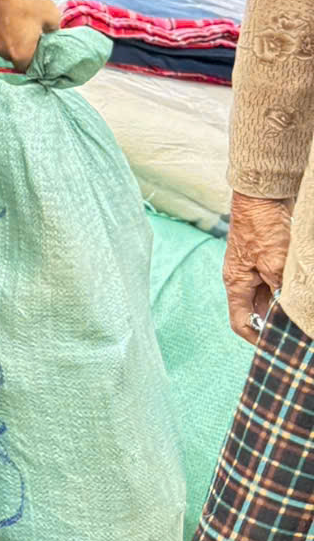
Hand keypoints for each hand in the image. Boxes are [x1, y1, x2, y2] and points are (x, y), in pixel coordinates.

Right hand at [0, 0, 58, 69]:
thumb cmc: (25, 0)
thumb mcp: (52, 15)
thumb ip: (54, 30)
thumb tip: (51, 33)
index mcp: (20, 53)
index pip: (29, 68)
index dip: (37, 61)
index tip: (42, 50)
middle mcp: (2, 51)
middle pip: (15, 56)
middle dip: (24, 47)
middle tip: (33, 33)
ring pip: (4, 43)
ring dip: (11, 37)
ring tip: (19, 20)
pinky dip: (1, 28)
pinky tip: (7, 14)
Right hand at [224, 190, 293, 343]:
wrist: (263, 193)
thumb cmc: (262, 226)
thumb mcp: (275, 264)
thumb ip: (281, 292)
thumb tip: (291, 314)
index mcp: (236, 282)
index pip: (241, 322)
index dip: (258, 338)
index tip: (279, 346)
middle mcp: (243, 279)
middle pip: (258, 312)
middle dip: (277, 322)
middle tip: (297, 330)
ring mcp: (255, 268)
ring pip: (271, 298)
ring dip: (285, 305)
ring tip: (301, 312)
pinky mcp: (267, 259)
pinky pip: (277, 283)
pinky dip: (289, 290)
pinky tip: (303, 292)